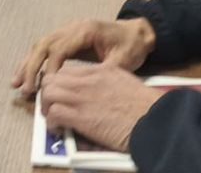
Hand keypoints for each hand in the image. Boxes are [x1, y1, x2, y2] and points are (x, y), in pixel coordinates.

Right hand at [11, 18, 155, 97]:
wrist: (137, 32)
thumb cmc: (131, 46)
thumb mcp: (123, 61)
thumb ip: (103, 72)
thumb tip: (84, 89)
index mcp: (85, 31)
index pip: (59, 49)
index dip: (50, 68)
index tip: (45, 87)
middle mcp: (72, 27)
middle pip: (43, 45)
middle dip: (31, 67)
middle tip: (24, 88)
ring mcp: (67, 30)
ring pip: (40, 45)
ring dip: (27, 64)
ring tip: (16, 83)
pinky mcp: (66, 37)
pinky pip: (44, 47)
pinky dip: (33, 60)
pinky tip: (25, 74)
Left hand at [41, 63, 165, 151]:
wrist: (153, 119)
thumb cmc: (145, 106)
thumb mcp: (126, 83)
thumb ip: (109, 82)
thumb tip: (100, 92)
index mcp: (99, 71)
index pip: (67, 71)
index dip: (59, 84)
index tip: (62, 96)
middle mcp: (87, 80)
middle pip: (52, 79)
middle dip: (48, 94)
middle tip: (53, 107)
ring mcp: (82, 97)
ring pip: (48, 93)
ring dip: (47, 107)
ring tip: (55, 119)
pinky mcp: (80, 116)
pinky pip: (53, 114)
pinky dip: (52, 123)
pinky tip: (60, 129)